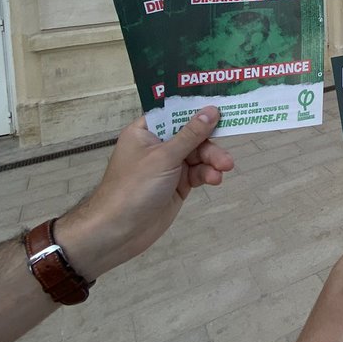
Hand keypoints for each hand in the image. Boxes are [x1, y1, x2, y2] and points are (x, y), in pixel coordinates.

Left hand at [58, 107, 233, 281]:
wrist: (117, 232)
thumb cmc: (135, 186)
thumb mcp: (164, 157)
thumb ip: (191, 134)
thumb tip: (211, 109)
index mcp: (146, 132)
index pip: (175, 114)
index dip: (197, 111)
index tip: (222, 109)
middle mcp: (157, 146)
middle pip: (191, 136)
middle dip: (209, 146)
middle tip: (226, 158)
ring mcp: (167, 167)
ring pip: (197, 156)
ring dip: (211, 161)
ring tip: (223, 170)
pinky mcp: (175, 186)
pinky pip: (196, 173)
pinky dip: (206, 175)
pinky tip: (214, 180)